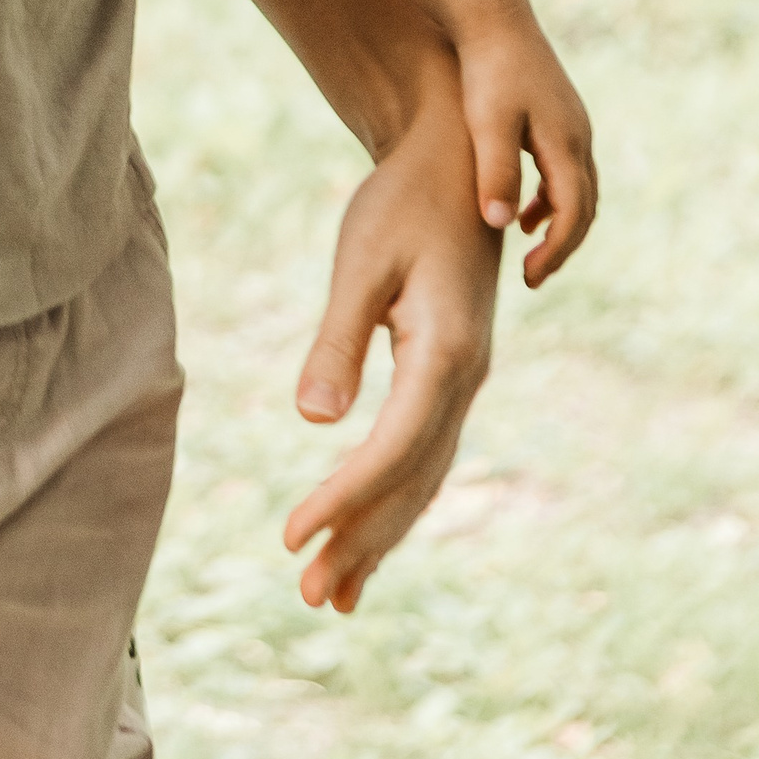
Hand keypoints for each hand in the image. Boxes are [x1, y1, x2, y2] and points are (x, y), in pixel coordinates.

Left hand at [281, 91, 500, 611]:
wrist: (457, 162)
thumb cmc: (401, 203)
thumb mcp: (361, 261)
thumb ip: (338, 340)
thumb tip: (313, 419)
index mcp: (445, 354)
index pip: (392, 449)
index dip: (344, 499)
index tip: (292, 536)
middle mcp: (465, 379)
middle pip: (412, 480)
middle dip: (362, 541)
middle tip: (310, 596)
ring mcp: (464, 382)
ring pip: (421, 478)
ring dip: (378, 536)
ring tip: (330, 595)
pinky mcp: (450, 376)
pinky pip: (422, 455)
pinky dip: (392, 500)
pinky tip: (362, 536)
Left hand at [458, 17, 596, 284]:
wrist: (491, 13)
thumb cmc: (485, 69)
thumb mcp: (486, 124)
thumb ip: (495, 172)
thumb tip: (501, 226)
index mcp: (567, 144)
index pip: (573, 216)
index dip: (555, 253)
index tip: (530, 279)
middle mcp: (579, 136)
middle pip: (584, 208)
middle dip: (562, 246)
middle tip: (534, 276)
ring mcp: (572, 124)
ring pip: (577, 189)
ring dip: (558, 222)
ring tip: (527, 247)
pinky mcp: (557, 114)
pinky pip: (563, 170)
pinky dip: (549, 197)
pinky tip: (518, 207)